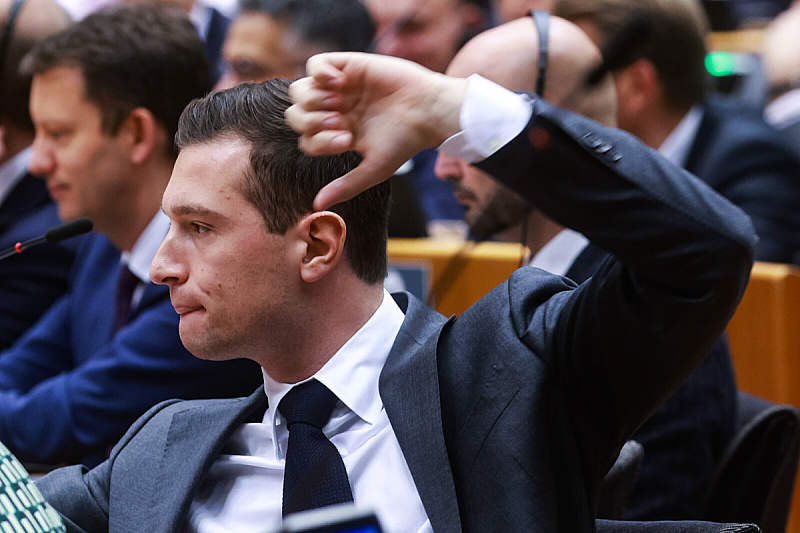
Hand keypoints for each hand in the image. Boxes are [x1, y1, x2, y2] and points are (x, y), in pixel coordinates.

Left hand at [285, 52, 467, 208]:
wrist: (428, 111)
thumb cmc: (405, 142)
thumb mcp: (374, 169)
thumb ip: (346, 186)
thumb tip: (317, 206)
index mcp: (337, 133)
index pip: (305, 139)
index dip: (318, 142)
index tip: (347, 141)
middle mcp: (334, 109)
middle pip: (295, 114)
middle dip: (310, 121)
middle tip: (339, 122)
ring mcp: (339, 86)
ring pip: (299, 89)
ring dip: (313, 99)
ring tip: (338, 102)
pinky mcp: (348, 64)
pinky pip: (314, 63)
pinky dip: (319, 74)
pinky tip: (339, 83)